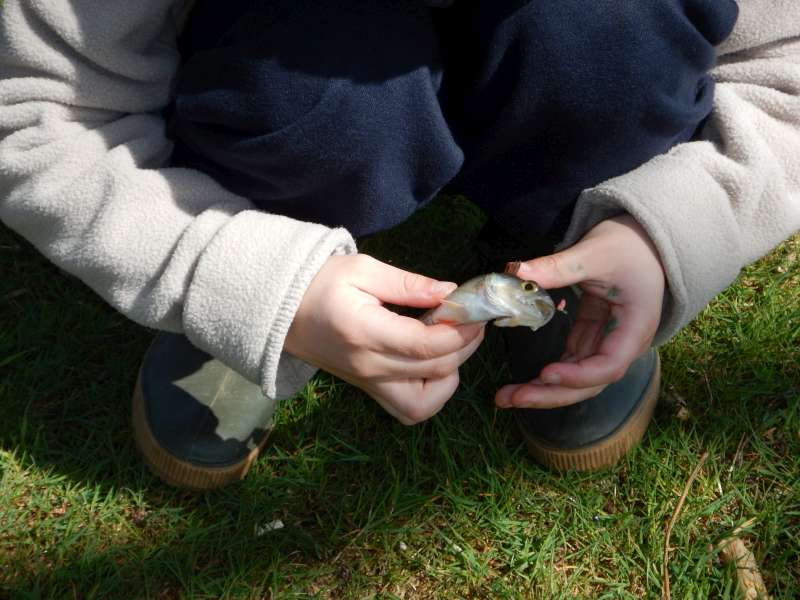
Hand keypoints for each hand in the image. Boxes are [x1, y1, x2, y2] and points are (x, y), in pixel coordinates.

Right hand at [285, 254, 484, 423]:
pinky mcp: (369, 390)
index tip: (471, 309)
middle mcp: (369, 367)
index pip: (426, 345)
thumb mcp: (362, 269)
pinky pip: (409, 409)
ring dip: (449, 375)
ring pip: (424, 404)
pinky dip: (432, 394)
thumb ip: (407, 283)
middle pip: (434, 370)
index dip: (459, 329)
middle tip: (469, 319)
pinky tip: (433, 365)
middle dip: (464, 345)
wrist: (280, 310)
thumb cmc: (320, 283)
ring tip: (450, 344)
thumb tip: (449, 292)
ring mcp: (368, 384)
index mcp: (365, 333)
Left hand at [496, 214, 664, 408]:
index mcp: (635, 326)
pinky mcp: (592, 336)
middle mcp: (624, 344)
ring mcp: (608, 343)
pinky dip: (548, 375)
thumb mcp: (594, 252)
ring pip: (578, 378)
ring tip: (508, 396)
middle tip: (513, 398)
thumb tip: (516, 271)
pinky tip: (522, 383)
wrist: (644, 241)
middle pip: (590, 382)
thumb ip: (557, 266)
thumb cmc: (628, 245)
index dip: (578, 375)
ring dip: (544, 390)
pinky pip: (570, 363)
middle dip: (552, 394)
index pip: (609, 365)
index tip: (545, 373)